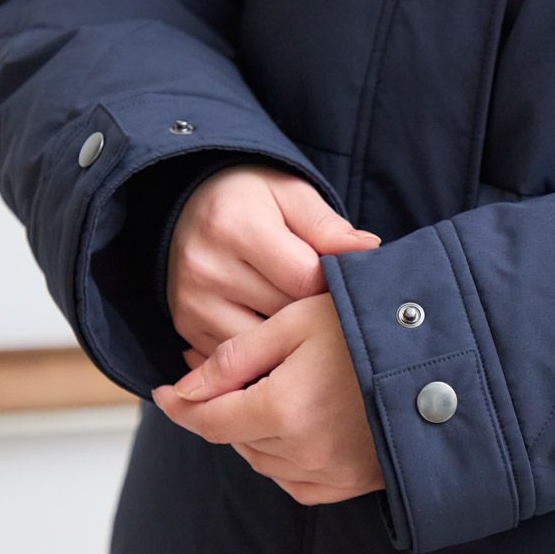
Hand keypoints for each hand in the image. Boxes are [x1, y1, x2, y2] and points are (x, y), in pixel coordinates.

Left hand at [151, 292, 384, 505]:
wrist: (446, 354)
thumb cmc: (372, 326)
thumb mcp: (296, 323)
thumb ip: (235, 357)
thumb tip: (183, 389)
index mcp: (285, 409)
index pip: (209, 420)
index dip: (180, 406)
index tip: (164, 391)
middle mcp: (305, 451)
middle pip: (235, 440)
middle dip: (220, 410)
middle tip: (219, 375)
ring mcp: (334, 473)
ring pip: (264, 462)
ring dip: (252, 434)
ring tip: (265, 394)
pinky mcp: (356, 484)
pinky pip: (298, 482)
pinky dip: (284, 459)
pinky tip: (295, 429)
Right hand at [167, 164, 380, 356]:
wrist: (189, 206)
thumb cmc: (252, 199)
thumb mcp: (292, 195)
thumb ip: (328, 226)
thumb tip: (369, 250)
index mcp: (235, 225)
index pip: (305, 279)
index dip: (330, 283)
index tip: (338, 279)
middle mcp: (206, 266)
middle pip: (285, 314)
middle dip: (311, 311)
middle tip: (325, 301)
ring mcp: (192, 301)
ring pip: (263, 344)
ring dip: (288, 336)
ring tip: (301, 315)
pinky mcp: (185, 327)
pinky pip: (238, 357)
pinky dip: (262, 350)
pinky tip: (274, 333)